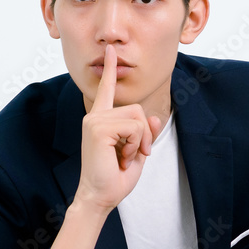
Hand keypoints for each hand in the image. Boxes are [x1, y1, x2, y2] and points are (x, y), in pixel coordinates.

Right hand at [75, 45, 162, 213]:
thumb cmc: (114, 178)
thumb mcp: (137, 152)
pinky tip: (122, 157)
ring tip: (125, 157)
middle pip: (137, 109)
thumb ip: (145, 133)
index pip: (107, 90)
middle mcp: (95, 116)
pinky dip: (134, 145)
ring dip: (139, 141)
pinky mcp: (98, 127)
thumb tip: (154, 117)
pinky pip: (133, 127)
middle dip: (145, 134)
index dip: (110, 70)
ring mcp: (94, 120)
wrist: (100, 197)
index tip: (111, 50)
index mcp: (101, 119)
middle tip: (134, 155)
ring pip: (137, 117)